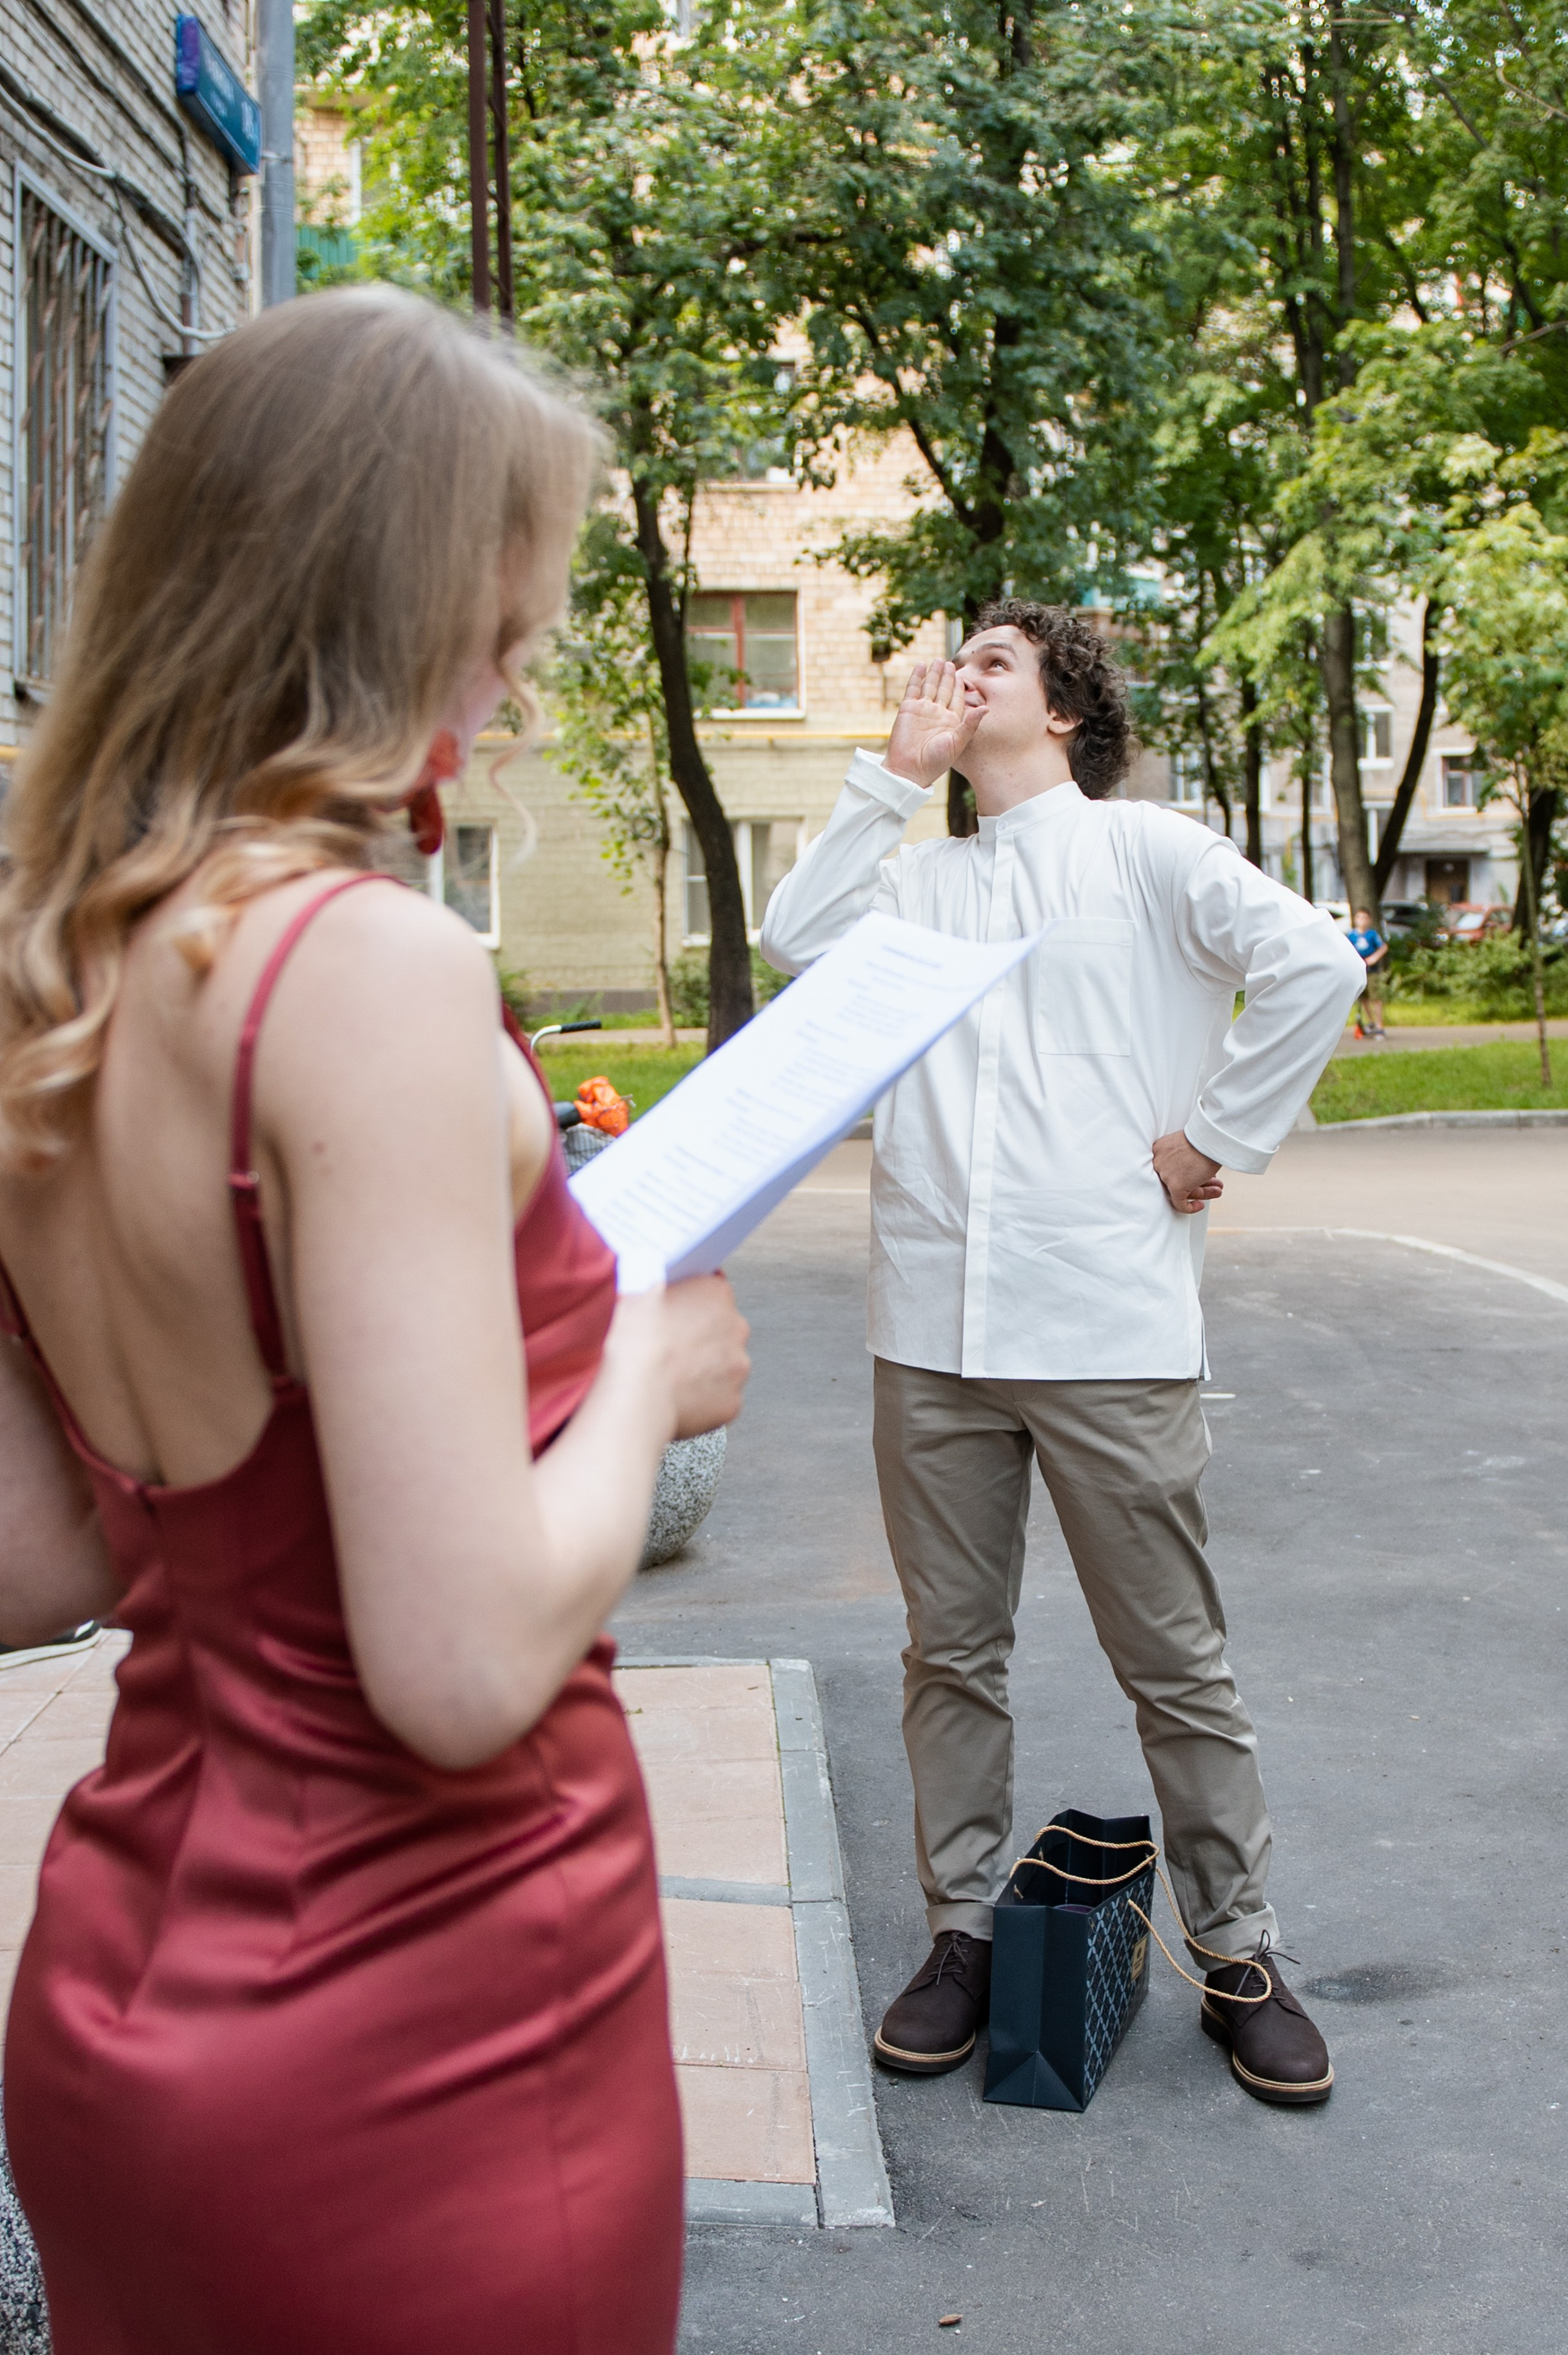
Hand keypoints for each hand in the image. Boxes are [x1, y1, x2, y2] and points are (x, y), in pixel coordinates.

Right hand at [614, 1276, 750, 1440]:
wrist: (638, 1392)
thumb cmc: (635, 1343)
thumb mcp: (638, 1293)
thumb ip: (658, 1283)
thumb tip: (657, 1283)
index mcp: (716, 1293)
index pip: (712, 1289)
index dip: (692, 1302)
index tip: (677, 1313)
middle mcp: (736, 1327)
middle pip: (722, 1328)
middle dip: (702, 1337)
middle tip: (670, 1348)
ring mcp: (737, 1366)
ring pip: (724, 1364)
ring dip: (705, 1368)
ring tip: (672, 1376)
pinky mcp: (732, 1401)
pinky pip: (720, 1397)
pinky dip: (704, 1398)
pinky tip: (679, 1397)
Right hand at [884, 659, 982, 789]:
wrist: (910, 770)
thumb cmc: (935, 761)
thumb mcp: (957, 743)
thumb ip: (971, 725)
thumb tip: (987, 709)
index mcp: (951, 721)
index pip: (957, 699)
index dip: (960, 686)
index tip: (963, 675)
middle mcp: (937, 714)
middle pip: (943, 689)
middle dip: (947, 676)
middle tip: (950, 663)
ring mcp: (922, 710)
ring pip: (929, 686)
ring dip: (934, 673)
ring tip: (938, 660)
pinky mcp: (908, 709)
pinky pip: (913, 689)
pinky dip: (917, 677)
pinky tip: (922, 665)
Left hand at [1152, 1131, 1223, 1215]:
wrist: (1210, 1137)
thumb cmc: (1203, 1137)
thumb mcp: (1186, 1144)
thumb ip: (1182, 1158)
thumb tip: (1192, 1173)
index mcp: (1158, 1150)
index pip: (1169, 1168)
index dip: (1186, 1173)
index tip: (1194, 1175)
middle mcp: (1158, 1163)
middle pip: (1176, 1179)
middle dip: (1197, 1182)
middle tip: (1211, 1182)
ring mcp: (1165, 1175)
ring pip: (1180, 1191)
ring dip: (1201, 1192)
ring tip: (1217, 1190)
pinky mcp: (1175, 1186)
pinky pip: (1179, 1204)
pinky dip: (1190, 1208)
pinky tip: (1200, 1205)